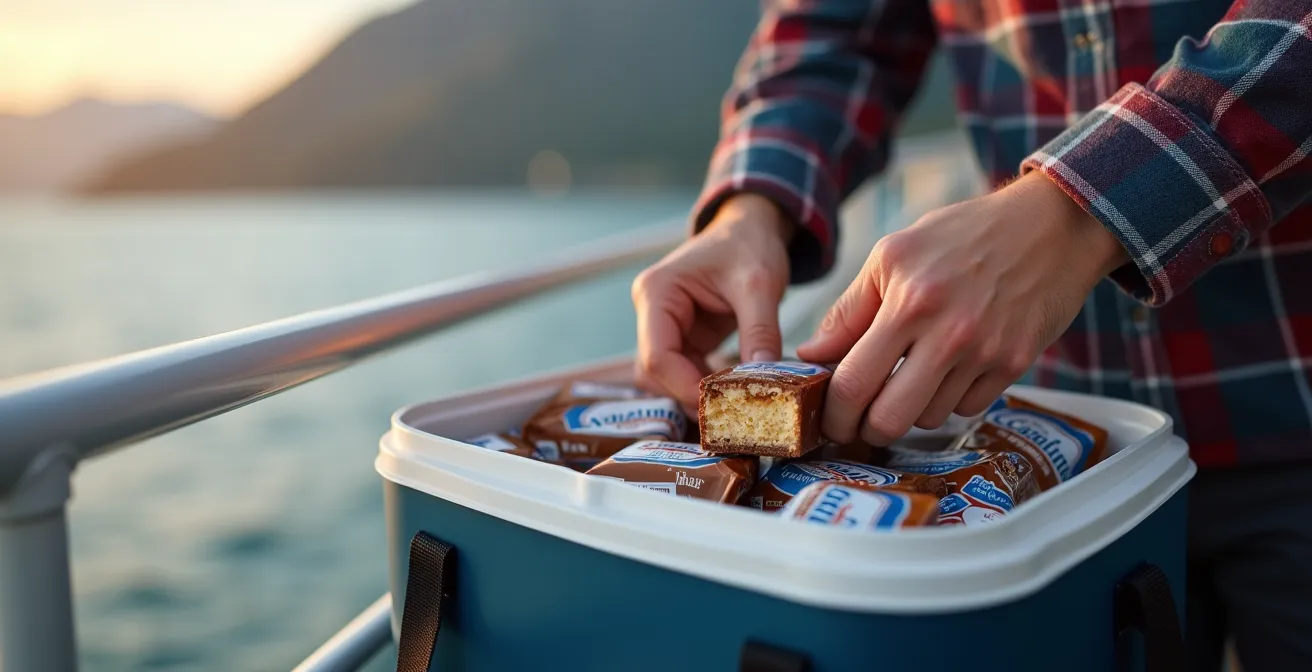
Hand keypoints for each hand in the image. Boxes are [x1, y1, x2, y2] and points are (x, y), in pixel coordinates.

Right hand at [632, 193, 792, 409]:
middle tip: (730, 415)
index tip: (721, 407)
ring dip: (697, 395)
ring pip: (668, 379)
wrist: (751, 229)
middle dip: (688, 396)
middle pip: (655, 374)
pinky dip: (707, 388)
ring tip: (736, 409)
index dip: (684, 387)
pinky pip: (686, 374)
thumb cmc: (749, 244)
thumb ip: (760, 331)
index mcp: (657, 293)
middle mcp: (652, 313)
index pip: (656, 357)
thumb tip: (765, 380)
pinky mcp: (684, 339)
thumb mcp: (759, 283)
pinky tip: (735, 395)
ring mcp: (665, 328)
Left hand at [796, 173, 1128, 444]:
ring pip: (929, 418)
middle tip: (859, 421)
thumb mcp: (892, 255)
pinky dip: (950, 398)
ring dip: (912, 409)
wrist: (1050, 225)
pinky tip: (950, 368)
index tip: (826, 419)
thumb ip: (849, 309)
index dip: (833, 413)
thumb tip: (812, 354)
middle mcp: (948, 332)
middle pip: (890, 419)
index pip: (853, 382)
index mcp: (908, 301)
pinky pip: (966, 408)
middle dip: (866, 428)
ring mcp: (985, 353)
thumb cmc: (962, 235)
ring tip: (911, 377)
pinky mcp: (1015, 364)